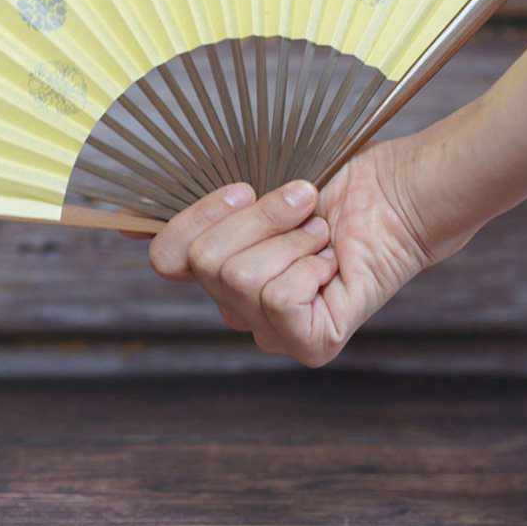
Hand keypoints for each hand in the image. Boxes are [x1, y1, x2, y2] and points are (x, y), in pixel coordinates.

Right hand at [146, 137, 455, 366]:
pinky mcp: (311, 345)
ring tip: (326, 235)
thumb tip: (121, 226)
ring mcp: (274, 331)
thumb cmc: (341, 182)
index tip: (240, 188)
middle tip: (306, 203)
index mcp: (223, 267)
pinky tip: (336, 263)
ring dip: (291, 237)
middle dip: (258, 217)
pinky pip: (278, 298)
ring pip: (239, 276)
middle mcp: (240, 306)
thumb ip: (201, 205)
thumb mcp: (260, 181)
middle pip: (202, 260)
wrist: (405, 192)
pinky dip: (311, 265)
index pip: (166, 259)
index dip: (187, 221)